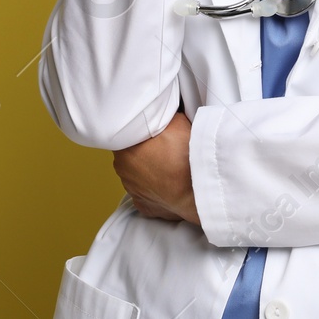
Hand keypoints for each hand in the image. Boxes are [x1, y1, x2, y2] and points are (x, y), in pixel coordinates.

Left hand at [113, 110, 199, 224]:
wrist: (196, 189)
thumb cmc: (183, 154)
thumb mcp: (176, 121)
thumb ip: (162, 116)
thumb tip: (161, 113)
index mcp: (124, 146)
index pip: (125, 133)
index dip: (139, 131)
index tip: (152, 132)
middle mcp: (122, 168)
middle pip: (130, 153)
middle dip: (144, 150)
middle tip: (164, 147)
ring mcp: (132, 189)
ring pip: (137, 173)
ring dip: (149, 169)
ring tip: (169, 165)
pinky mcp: (143, 205)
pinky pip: (145, 192)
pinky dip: (154, 187)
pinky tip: (167, 183)